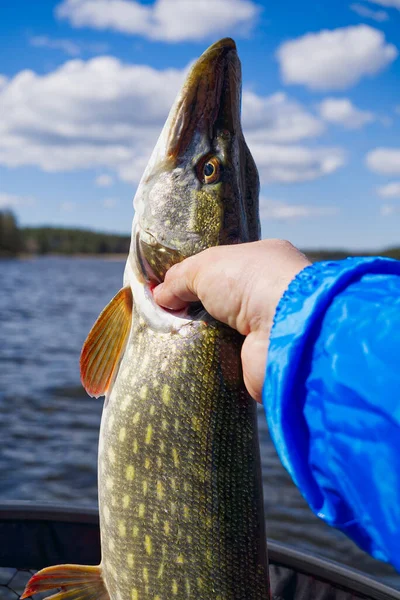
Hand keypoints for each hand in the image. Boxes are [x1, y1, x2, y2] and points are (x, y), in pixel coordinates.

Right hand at [153, 239, 309, 401]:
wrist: (284, 329)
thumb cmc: (249, 282)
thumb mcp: (205, 267)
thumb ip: (180, 278)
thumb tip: (160, 296)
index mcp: (264, 261)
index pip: (224, 267)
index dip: (196, 277)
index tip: (169, 290)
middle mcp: (269, 292)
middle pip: (221, 301)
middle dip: (194, 308)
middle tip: (165, 315)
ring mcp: (266, 326)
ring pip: (221, 330)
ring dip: (198, 333)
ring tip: (169, 335)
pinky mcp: (259, 358)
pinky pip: (225, 357)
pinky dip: (207, 356)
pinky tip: (186, 354)